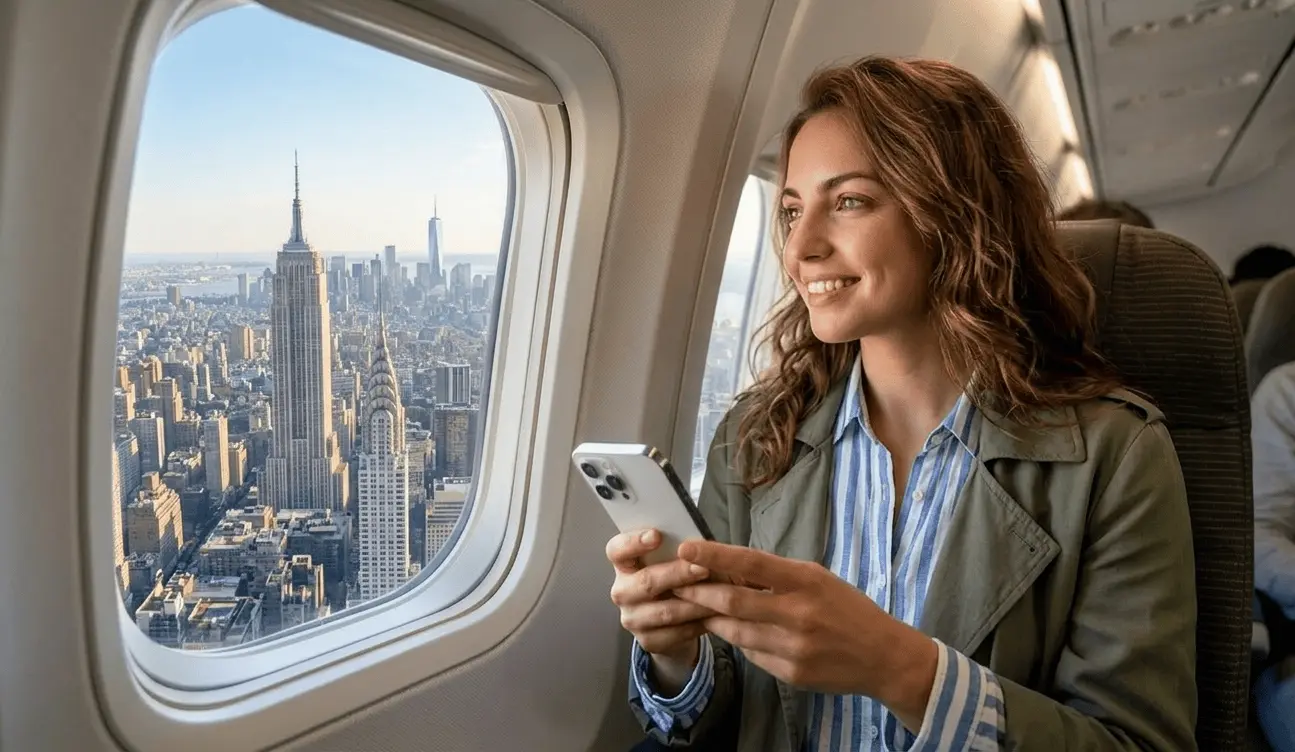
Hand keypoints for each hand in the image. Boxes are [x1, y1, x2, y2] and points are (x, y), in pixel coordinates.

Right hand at [606, 529, 715, 663]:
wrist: (673, 620)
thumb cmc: (674, 579)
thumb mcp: (672, 560)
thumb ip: (677, 550)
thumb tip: (698, 541)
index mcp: (624, 564)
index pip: (617, 550)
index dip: (633, 542)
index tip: (656, 535)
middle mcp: (622, 591)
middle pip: (645, 582)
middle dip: (677, 574)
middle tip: (703, 568)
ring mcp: (632, 618)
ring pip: (665, 611)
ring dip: (694, 603)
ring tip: (719, 595)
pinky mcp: (647, 640)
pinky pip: (675, 633)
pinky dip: (697, 624)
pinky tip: (713, 616)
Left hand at [672, 540, 937, 727]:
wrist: (882, 657)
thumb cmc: (847, 609)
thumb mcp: (817, 579)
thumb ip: (775, 575)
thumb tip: (729, 566)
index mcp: (806, 581)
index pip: (751, 563)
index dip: (714, 556)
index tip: (686, 548)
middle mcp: (798, 614)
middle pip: (733, 601)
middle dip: (698, 592)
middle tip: (676, 584)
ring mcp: (793, 647)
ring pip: (735, 631)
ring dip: (712, 618)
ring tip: (696, 606)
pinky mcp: (790, 673)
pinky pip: (751, 653)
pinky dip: (738, 639)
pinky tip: (734, 630)